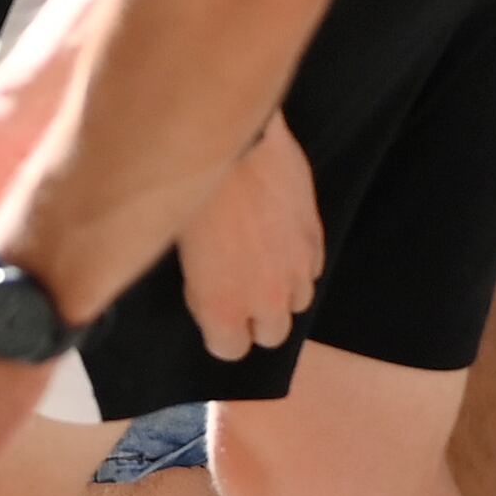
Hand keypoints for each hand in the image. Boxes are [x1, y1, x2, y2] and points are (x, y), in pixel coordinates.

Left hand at [172, 117, 319, 359]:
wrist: (230, 145)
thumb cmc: (189, 194)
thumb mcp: (179, 253)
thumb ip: (202, 289)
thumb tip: (209, 300)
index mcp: (222, 307)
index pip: (230, 350)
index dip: (221, 332)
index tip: (213, 314)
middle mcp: (265, 297)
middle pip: (272, 335)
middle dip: (256, 319)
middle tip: (237, 289)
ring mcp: (296, 269)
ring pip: (299, 302)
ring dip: (281, 290)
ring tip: (258, 259)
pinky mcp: (315, 238)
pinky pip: (313, 268)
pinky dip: (298, 260)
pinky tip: (277, 236)